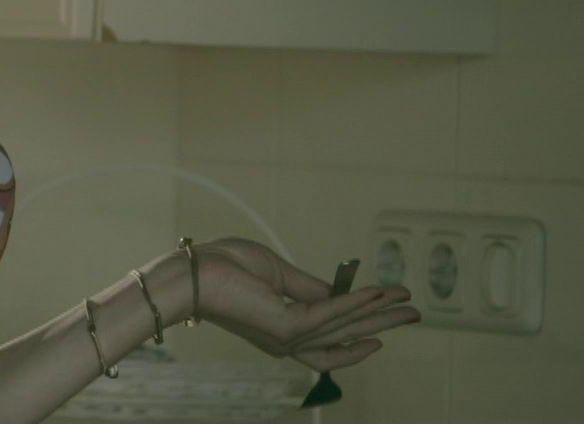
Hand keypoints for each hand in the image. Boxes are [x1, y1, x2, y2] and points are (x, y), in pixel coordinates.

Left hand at [191, 237, 420, 370]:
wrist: (195, 271)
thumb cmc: (225, 267)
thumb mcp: (276, 274)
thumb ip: (309, 288)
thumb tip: (341, 292)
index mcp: (283, 330)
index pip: (330, 338)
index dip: (361, 326)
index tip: (386, 309)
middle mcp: (288, 341)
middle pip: (347, 339)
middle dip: (383, 325)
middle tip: (414, 313)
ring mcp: (288, 337)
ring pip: (347, 329)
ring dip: (380, 313)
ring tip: (407, 303)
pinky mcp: (287, 327)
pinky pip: (332, 314)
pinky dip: (357, 302)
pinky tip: (379, 293)